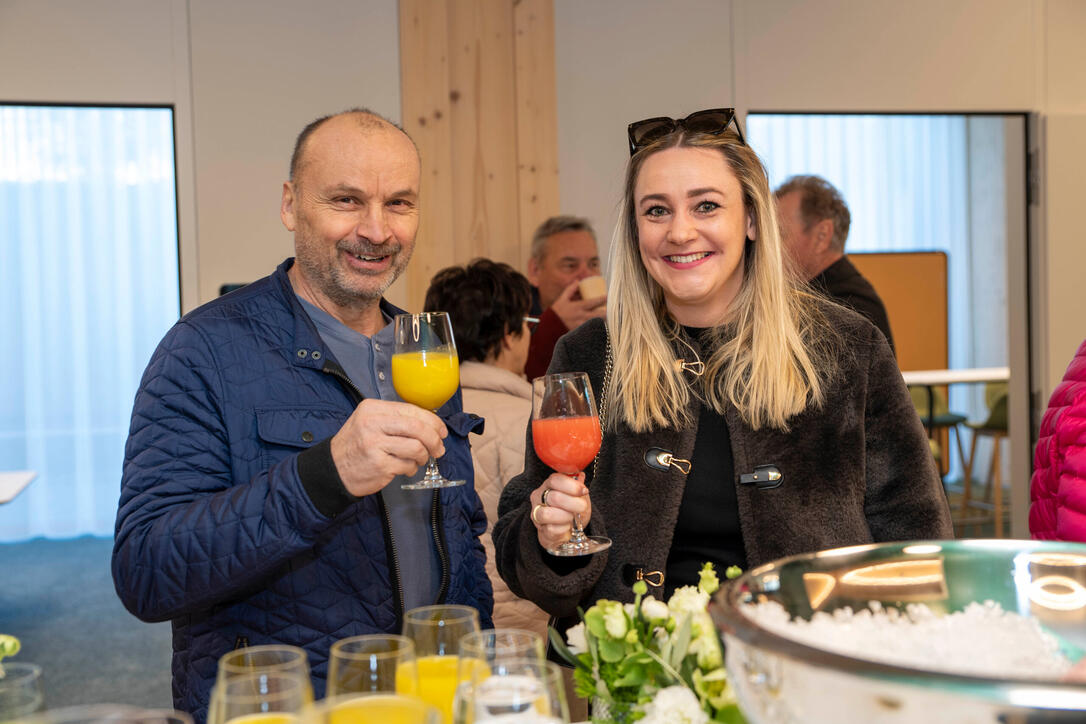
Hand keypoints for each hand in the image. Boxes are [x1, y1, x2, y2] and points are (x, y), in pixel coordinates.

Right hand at [330, 399, 447, 496]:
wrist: (332, 469)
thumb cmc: (356, 445)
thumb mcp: (369, 422)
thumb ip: (396, 419)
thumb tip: (431, 426)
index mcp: (372, 408)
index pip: (411, 410)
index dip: (432, 421)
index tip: (441, 431)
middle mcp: (372, 423)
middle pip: (417, 427)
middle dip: (434, 439)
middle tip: (439, 448)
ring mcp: (375, 445)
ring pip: (416, 447)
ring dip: (423, 456)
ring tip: (420, 459)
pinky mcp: (379, 465)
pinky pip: (408, 465)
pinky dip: (412, 468)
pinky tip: (406, 468)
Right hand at [529, 472, 590, 550]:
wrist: (566, 529)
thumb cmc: (570, 509)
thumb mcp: (577, 495)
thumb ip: (578, 486)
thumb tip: (581, 476)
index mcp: (548, 485)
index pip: (555, 480)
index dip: (571, 485)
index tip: (584, 491)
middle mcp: (539, 498)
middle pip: (554, 497)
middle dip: (573, 503)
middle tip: (582, 506)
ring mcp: (537, 514)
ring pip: (547, 514)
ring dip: (565, 516)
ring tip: (572, 517)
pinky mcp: (541, 530)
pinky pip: (550, 529)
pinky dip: (563, 528)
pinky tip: (567, 526)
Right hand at [549, 280, 605, 330]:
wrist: (550, 327)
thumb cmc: (556, 312)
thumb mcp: (562, 299)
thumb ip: (570, 290)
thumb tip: (578, 281)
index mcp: (577, 307)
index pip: (592, 302)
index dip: (601, 299)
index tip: (607, 296)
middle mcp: (580, 316)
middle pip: (597, 315)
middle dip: (606, 312)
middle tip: (611, 310)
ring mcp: (581, 325)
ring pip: (596, 323)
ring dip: (602, 320)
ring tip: (608, 318)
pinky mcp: (580, 332)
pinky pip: (591, 330)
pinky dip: (596, 328)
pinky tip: (600, 326)